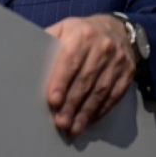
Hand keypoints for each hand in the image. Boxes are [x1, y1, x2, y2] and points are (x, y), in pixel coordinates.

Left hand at [44, 14, 135, 135]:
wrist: (116, 29)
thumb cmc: (81, 33)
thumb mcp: (64, 28)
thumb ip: (48, 42)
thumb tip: (27, 60)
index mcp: (82, 35)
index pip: (71, 61)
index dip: (61, 82)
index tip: (53, 100)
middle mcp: (102, 47)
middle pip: (85, 80)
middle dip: (72, 103)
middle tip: (61, 122)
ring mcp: (118, 61)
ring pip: (100, 91)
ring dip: (85, 112)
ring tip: (73, 127)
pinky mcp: (128, 73)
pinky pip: (114, 95)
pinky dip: (101, 109)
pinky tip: (89, 119)